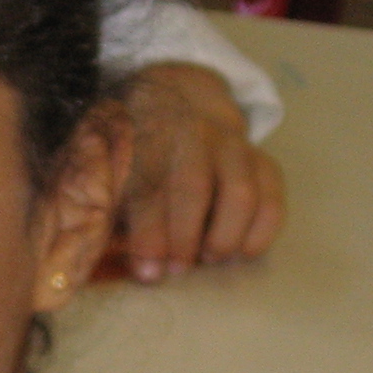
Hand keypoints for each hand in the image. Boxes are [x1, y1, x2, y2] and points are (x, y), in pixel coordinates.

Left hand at [115, 62, 285, 277]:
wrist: (179, 99)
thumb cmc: (139, 152)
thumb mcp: (114, 168)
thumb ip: (108, 210)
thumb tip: (99, 265)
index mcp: (147, 140)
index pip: (147, 188)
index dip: (149, 234)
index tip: (148, 272)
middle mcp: (191, 139)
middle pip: (192, 188)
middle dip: (185, 237)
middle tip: (179, 271)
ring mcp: (232, 148)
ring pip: (240, 192)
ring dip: (226, 236)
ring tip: (210, 259)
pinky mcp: (262, 161)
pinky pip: (272, 196)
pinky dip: (262, 231)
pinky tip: (243, 252)